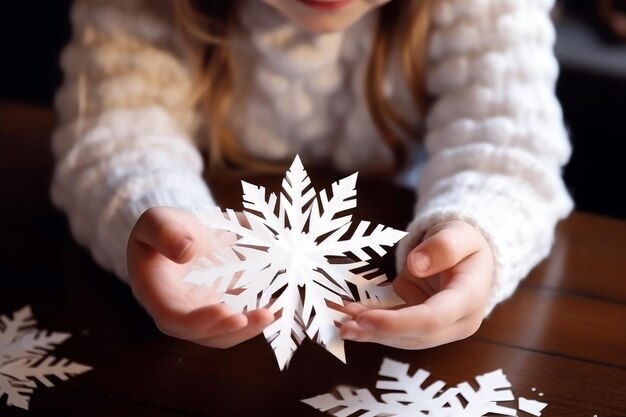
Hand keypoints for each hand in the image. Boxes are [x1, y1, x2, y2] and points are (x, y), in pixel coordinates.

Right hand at [127, 207, 273, 347]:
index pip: (174, 317)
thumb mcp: (156, 220)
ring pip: (226, 332)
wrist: (182, 234)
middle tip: (264, 315)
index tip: (225, 311)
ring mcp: (204, 313)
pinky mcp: (225, 307)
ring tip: (278, 312)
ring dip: (253, 327)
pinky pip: (242, 318)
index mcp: (157, 293)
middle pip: (204, 333)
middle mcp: (180, 312)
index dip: (199, 320)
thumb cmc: (163, 228)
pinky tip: (284, 305)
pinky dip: (262, 315)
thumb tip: (186, 251)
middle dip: (234, 328)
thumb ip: (164, 232)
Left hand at [340, 220, 493, 348]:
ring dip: (370, 332)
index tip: (365, 318)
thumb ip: (443, 247)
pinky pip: (396, 328)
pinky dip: (372, 324)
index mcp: (470, 299)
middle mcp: (457, 321)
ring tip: (340, 322)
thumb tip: (417, 266)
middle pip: (414, 336)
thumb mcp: (459, 233)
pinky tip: (349, 318)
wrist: (470, 254)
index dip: (397, 323)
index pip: (432, 319)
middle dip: (376, 331)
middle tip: (342, 323)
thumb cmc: (465, 242)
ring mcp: (440, 327)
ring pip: (402, 338)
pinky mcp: (422, 324)